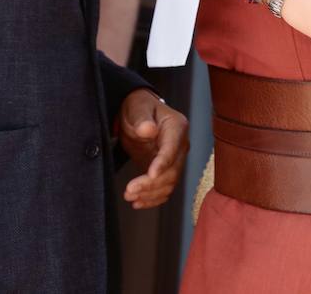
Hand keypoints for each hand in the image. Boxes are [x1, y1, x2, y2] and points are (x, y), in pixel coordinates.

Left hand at [118, 88, 189, 208]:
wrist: (137, 115)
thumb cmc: (139, 107)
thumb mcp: (137, 108)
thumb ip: (142, 118)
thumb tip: (148, 129)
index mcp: (177, 127)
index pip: (172, 149)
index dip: (162, 164)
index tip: (150, 175)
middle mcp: (180, 145)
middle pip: (172, 171)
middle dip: (151, 184)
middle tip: (130, 190)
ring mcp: (175, 159)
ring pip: (169, 183)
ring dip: (150, 194)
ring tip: (129, 195)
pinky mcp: (165, 170)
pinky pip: (164, 188)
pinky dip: (153, 198)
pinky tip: (139, 202)